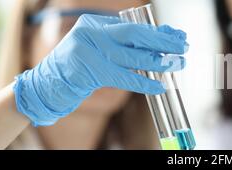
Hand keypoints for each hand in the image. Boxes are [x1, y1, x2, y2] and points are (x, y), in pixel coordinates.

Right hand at [13, 14, 187, 126]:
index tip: (177, 36)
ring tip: (176, 64)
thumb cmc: (79, 66)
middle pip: (134, 35)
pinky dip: (143, 83)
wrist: (47, 84)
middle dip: (162, 41)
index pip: (133, 27)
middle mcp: (92, 33)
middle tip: (183, 46)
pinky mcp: (88, 72)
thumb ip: (124, 45)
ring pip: (131, 57)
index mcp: (96, 24)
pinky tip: (159, 86)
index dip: (158, 33)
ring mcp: (88, 51)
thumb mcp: (99, 48)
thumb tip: (160, 46)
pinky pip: (123, 78)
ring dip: (157, 62)